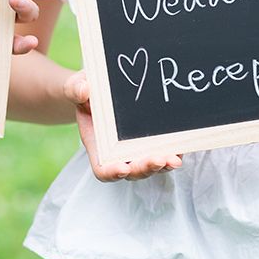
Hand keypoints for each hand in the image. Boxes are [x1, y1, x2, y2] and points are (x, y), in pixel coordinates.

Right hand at [64, 71, 182, 182]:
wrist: (101, 87)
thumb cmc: (86, 90)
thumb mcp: (76, 85)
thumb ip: (75, 89)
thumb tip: (84, 90)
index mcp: (97, 145)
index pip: (103, 169)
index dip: (112, 173)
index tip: (122, 168)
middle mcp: (118, 152)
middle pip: (132, 171)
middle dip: (145, 168)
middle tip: (159, 160)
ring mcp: (136, 148)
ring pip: (151, 166)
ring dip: (163, 165)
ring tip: (175, 159)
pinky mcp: (152, 140)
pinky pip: (164, 151)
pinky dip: (174, 151)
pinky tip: (184, 146)